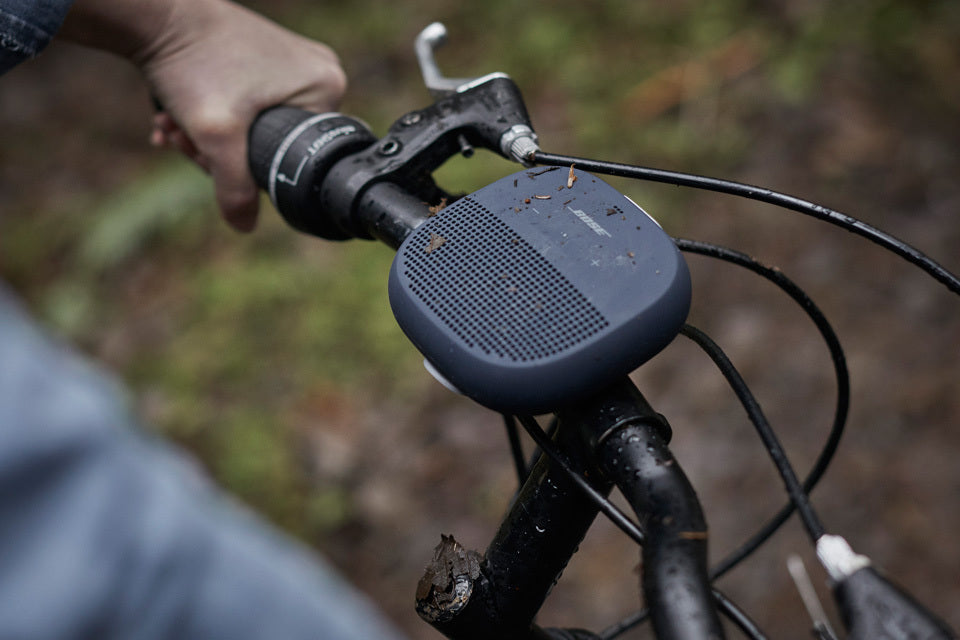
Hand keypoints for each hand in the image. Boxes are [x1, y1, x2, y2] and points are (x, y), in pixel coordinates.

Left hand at [61, 0, 346, 230]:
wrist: (155, 11)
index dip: (253, 168)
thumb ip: (234, 188)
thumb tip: (245, 227)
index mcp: (327, 87)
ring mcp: (292, 63)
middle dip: (221, 152)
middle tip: (186, 140)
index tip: (210, 158)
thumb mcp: (217, 136)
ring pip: (252, 125)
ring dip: (207, 135)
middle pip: (273, 141)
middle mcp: (318, 72)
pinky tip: (175, 114)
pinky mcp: (264, 57)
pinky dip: (209, 114)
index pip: (298, 154)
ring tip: (174, 126)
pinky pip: (244, 104)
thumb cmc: (194, 61)